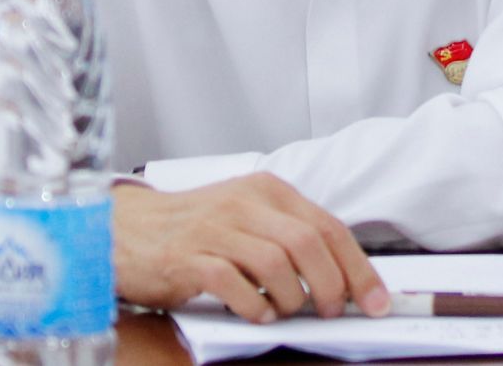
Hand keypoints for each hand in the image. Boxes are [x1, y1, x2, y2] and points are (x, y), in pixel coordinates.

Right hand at [112, 173, 390, 322]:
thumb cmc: (191, 228)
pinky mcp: (187, 257)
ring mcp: (214, 228)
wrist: (125, 228)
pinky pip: (233, 283)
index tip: (377, 300)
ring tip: (285, 310)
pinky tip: (256, 312)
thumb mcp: (245, 217)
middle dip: (332, 286)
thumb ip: (287, 237)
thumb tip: (340, 278)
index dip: (359, 268)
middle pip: (308, 244)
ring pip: (276, 263)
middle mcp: (243, 203)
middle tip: (332, 311)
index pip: (328, 227)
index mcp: (266, 190)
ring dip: (292, 298)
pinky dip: (253, 305)